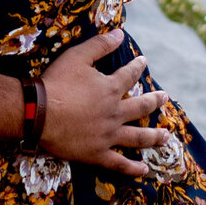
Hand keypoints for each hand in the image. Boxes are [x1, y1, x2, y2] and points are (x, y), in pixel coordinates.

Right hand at [39, 28, 166, 175]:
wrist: (39, 113)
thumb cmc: (56, 83)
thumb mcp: (77, 56)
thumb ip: (100, 45)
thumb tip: (120, 34)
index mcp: (110, 89)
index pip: (129, 75)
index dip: (137, 67)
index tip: (143, 62)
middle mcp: (115, 113)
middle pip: (141, 107)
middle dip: (155, 101)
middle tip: (165, 98)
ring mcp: (108, 135)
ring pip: (138, 137)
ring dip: (154, 136)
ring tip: (166, 136)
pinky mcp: (98, 153)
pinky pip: (119, 163)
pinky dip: (133, 168)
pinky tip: (144, 170)